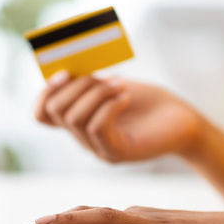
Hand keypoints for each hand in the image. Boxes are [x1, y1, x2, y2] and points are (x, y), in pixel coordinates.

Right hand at [34, 71, 206, 161]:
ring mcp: (98, 149)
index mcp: (78, 121)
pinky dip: (110, 105)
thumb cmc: (150, 102)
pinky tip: (127, 97)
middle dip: (76, 85)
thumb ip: (90, 81)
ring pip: (75, 118)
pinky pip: (97, 127)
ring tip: (121, 86)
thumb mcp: (114, 85)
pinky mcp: (117, 153)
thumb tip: (67, 69)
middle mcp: (83, 138)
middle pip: (55, 111)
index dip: (45, 92)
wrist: (183, 121)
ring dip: (96, 93)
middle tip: (103, 76)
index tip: (65, 73)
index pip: (41, 114)